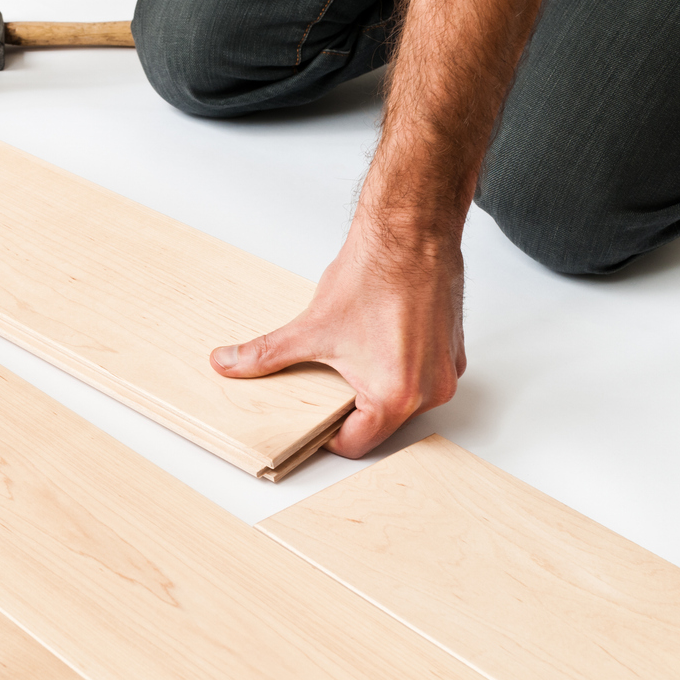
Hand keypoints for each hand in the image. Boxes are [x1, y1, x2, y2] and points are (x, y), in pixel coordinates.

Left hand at [210, 220, 466, 457]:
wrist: (411, 234)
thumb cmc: (374, 276)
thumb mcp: (310, 327)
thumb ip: (265, 353)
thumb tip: (228, 364)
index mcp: (396, 396)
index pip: (355, 444)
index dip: (325, 436)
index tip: (309, 420)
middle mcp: (429, 391)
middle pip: (380, 424)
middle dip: (348, 409)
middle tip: (323, 386)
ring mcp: (445, 371)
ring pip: (402, 399)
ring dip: (374, 387)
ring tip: (349, 359)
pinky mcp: (452, 350)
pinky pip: (422, 376)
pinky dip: (399, 368)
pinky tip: (376, 342)